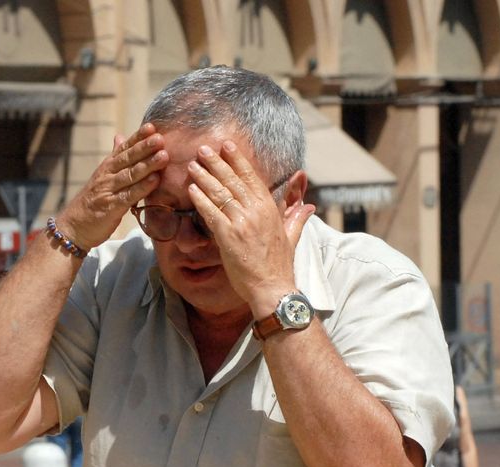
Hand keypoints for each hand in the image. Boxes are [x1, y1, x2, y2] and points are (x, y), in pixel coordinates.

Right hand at [55, 123, 168, 248]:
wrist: (72, 226)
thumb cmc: (92, 201)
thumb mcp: (102, 176)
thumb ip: (115, 157)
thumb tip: (120, 136)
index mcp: (107, 167)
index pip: (124, 148)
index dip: (137, 137)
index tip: (151, 127)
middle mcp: (106, 175)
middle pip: (128, 159)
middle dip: (144, 147)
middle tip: (160, 138)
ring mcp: (107, 191)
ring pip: (129, 175)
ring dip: (147, 165)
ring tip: (164, 156)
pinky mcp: (110, 208)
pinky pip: (128, 196)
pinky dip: (142, 188)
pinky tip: (154, 181)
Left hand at [187, 141, 314, 317]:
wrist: (273, 287)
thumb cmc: (280, 265)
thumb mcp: (292, 237)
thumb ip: (297, 218)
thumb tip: (308, 206)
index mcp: (270, 209)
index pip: (252, 178)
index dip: (238, 160)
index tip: (228, 146)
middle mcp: (256, 211)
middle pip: (233, 180)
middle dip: (217, 162)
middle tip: (204, 148)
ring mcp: (242, 222)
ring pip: (220, 193)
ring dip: (204, 177)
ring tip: (192, 164)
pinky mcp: (228, 236)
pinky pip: (211, 213)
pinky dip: (200, 199)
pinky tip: (191, 189)